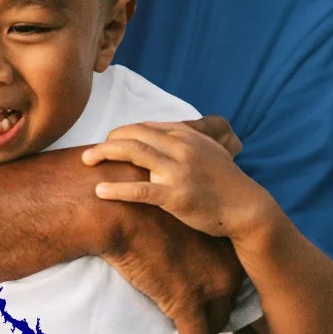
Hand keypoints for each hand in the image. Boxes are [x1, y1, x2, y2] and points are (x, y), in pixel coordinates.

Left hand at [83, 121, 273, 239]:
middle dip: (108, 140)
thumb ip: (185, 140)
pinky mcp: (176, 196)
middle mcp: (181, 147)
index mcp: (186, 135)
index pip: (145, 126)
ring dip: (104, 154)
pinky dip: (116, 190)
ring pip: (133, 153)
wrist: (246, 207)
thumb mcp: (209, 150)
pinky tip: (100, 191)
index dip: (123, 132)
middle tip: (91, 152)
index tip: (110, 142)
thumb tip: (159, 136)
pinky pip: (139, 190)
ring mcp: (178, 171)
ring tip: (86, 161)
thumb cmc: (225, 181)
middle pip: (134, 134)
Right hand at [94, 196, 242, 333]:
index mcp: (225, 243)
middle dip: (207, 317)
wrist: (111, 209)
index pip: (228, 282)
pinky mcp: (186, 307)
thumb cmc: (131, 207)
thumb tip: (172, 240)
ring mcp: (210, 289)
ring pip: (210, 329)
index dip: (211, 294)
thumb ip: (182, 232)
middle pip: (222, 307)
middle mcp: (228, 267)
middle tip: (187, 321)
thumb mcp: (168, 215)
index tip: (198, 297)